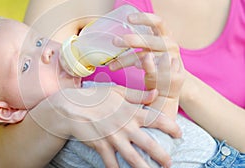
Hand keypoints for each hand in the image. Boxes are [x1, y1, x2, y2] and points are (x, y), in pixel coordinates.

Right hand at [33, 86, 180, 167]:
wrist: (72, 107)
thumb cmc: (96, 97)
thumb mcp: (118, 91)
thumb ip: (138, 94)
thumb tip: (156, 93)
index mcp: (130, 112)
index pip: (156, 120)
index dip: (171, 127)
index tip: (179, 133)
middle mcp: (125, 127)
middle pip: (149, 144)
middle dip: (162, 156)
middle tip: (170, 163)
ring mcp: (113, 138)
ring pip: (133, 158)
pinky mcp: (101, 147)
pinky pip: (112, 164)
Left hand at [109, 12, 181, 70]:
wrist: (174, 76)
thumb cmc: (157, 54)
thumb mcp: (154, 42)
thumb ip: (141, 37)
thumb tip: (114, 36)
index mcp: (165, 33)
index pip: (157, 21)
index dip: (144, 18)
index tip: (128, 18)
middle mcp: (169, 44)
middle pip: (150, 40)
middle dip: (133, 40)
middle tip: (115, 41)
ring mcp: (169, 58)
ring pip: (147, 57)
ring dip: (128, 59)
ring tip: (113, 64)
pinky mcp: (167, 71)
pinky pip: (152, 69)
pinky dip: (143, 66)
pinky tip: (134, 66)